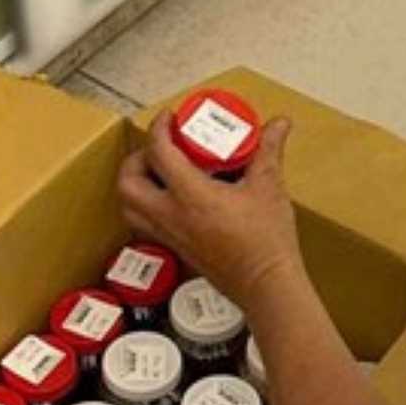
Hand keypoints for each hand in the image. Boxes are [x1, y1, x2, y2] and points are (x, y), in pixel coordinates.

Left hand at [117, 112, 302, 309]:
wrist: (266, 285)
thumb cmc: (266, 243)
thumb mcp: (269, 187)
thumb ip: (269, 151)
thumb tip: (278, 125)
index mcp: (191, 196)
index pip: (159, 153)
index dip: (160, 128)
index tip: (170, 119)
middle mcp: (172, 217)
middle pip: (128, 182)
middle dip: (136, 159)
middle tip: (158, 149)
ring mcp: (171, 236)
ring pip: (129, 207)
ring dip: (135, 185)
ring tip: (159, 173)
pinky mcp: (177, 250)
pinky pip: (146, 225)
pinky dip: (148, 207)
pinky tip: (175, 200)